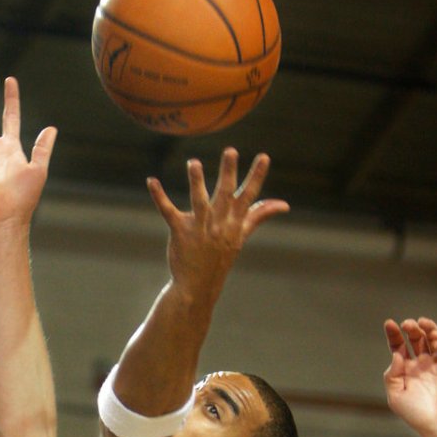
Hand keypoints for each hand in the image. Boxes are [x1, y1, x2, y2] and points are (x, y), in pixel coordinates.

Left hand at [146, 147, 288, 302]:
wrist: (198, 286)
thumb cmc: (220, 258)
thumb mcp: (241, 236)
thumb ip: (258, 216)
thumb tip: (283, 204)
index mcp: (234, 223)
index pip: (249, 197)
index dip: (256, 176)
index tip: (264, 157)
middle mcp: (219, 224)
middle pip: (225, 195)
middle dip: (228, 172)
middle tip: (230, 150)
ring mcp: (199, 228)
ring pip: (199, 202)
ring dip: (196, 182)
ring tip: (194, 163)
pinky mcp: (180, 232)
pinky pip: (168, 211)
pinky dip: (159, 196)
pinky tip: (152, 181)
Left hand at [383, 317, 436, 436]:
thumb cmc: (416, 415)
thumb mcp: (396, 396)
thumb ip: (392, 375)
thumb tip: (397, 354)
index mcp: (407, 370)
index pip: (399, 346)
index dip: (394, 334)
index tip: (389, 323)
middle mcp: (423, 364)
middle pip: (416, 338)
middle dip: (411, 328)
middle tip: (407, 325)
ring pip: (434, 337)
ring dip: (428, 327)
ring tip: (421, 324)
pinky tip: (435, 336)